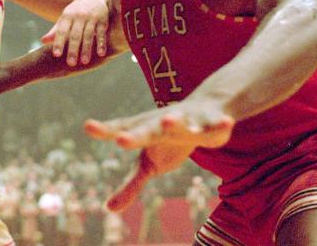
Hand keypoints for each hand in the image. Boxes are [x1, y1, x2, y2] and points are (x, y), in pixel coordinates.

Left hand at [41, 0, 108, 65]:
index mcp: (67, 16)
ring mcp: (92, 18)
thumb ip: (55, 30)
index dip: (58, 42)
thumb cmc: (76, 11)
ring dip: (86, 49)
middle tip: (71, 63)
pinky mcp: (103, 20)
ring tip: (84, 62)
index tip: (56, 55)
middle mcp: (79, 16)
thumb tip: (42, 41)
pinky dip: (101, 43)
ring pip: (88, 35)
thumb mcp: (65, 18)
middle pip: (75, 35)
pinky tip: (101, 53)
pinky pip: (101, 33)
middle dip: (73, 49)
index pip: (61, 31)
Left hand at [84, 103, 233, 210]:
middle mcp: (162, 124)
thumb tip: (108, 208)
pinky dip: (220, 124)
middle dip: (135, 135)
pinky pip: (215, 125)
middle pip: (147, 130)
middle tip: (121, 139)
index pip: (121, 129)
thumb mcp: (149, 163)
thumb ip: (130, 185)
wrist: (204, 108)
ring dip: (174, 122)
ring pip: (180, 122)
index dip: (105, 129)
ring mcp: (187, 121)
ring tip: (167, 121)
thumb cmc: (168, 139)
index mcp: (145, 131)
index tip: (88, 127)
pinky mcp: (211, 122)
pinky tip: (227, 122)